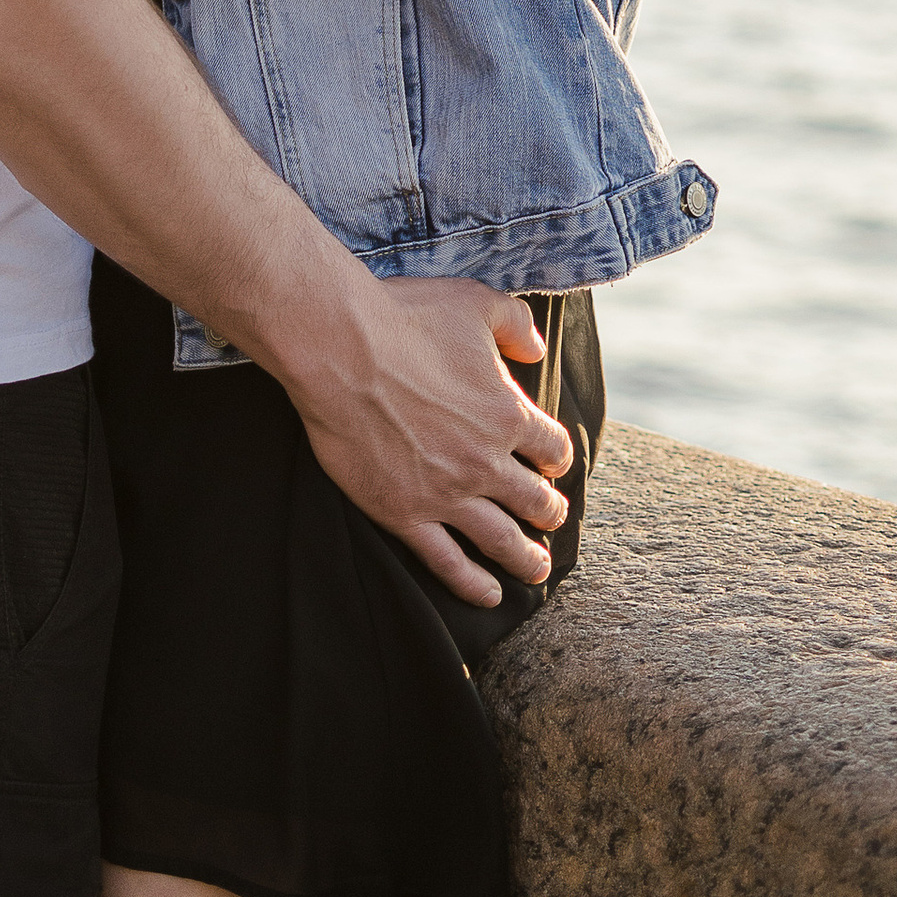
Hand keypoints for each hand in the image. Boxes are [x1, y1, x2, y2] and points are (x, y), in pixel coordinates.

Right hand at [273, 275, 570, 608]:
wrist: (339, 346)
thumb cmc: (404, 317)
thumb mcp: (475, 301)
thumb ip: (515, 323)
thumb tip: (536, 349)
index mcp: (506, 413)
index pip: (552, 448)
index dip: (556, 458)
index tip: (552, 464)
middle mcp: (485, 461)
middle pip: (534, 501)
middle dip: (548, 513)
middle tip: (551, 520)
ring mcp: (446, 492)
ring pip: (500, 540)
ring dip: (526, 558)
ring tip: (536, 569)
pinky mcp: (405, 512)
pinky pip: (446, 561)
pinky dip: (472, 583)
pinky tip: (488, 594)